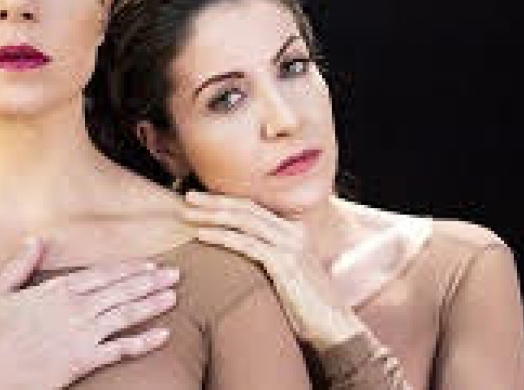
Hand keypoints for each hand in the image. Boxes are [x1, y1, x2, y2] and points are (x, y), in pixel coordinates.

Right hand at [0, 237, 179, 389]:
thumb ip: (20, 264)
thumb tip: (34, 239)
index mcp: (57, 289)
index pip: (103, 274)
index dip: (129, 268)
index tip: (148, 264)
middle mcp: (75, 308)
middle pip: (121, 290)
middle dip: (150, 280)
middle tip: (174, 274)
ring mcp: (81, 334)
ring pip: (126, 314)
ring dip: (153, 304)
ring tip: (173, 296)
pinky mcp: (83, 360)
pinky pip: (121, 349)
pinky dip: (145, 341)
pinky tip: (163, 335)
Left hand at [182, 191, 362, 350]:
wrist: (335, 328)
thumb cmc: (306, 306)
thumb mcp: (285, 273)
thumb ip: (266, 256)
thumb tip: (235, 249)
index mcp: (294, 229)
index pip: (254, 207)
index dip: (226, 201)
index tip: (201, 199)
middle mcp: (294, 231)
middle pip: (247, 207)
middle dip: (215, 200)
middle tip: (188, 196)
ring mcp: (291, 245)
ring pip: (244, 220)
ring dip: (212, 214)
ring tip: (188, 212)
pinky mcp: (285, 263)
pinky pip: (246, 244)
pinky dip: (221, 237)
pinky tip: (201, 235)